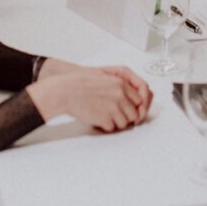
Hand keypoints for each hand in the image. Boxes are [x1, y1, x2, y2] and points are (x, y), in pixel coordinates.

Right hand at [27, 66, 151, 131]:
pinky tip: (98, 119)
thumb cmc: (82, 84)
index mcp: (121, 84)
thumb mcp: (106, 77)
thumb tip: (134, 99)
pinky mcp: (105, 119)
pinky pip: (112, 128)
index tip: (131, 110)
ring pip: (125, 123)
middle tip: (117, 116)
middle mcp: (120, 95)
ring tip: (106, 117)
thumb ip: (121, 86)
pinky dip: (106, 126)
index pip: (139, 99)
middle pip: (134, 113)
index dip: (135, 106)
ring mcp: (113, 108)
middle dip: (127, 116)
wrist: (67, 91)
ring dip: (116, 122)